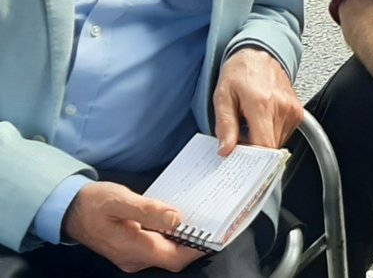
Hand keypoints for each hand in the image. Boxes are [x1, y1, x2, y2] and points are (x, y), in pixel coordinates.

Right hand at [63, 181, 203, 273]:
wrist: (68, 209)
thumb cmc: (94, 202)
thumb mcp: (122, 201)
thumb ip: (149, 211)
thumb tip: (177, 219)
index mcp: (134, 249)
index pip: (176, 258)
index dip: (198, 249)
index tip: (218, 234)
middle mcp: (134, 258)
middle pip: (173, 257)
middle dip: (194, 242)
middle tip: (213, 221)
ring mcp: (131, 255)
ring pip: (165, 251)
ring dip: (183, 238)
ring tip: (200, 216)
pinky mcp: (129, 248)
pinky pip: (156, 245)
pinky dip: (170, 235)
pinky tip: (177, 217)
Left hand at [212, 48, 302, 155]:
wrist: (258, 54)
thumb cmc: (240, 72)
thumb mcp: (223, 97)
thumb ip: (225, 125)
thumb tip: (226, 150)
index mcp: (262, 104)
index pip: (264, 146)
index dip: (252, 160)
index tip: (239, 162)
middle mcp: (281, 107)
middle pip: (271, 148)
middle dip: (254, 151)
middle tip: (240, 143)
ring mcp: (292, 109)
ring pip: (279, 143)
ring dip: (263, 142)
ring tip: (251, 127)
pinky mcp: (297, 110)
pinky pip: (285, 134)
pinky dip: (272, 134)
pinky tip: (262, 123)